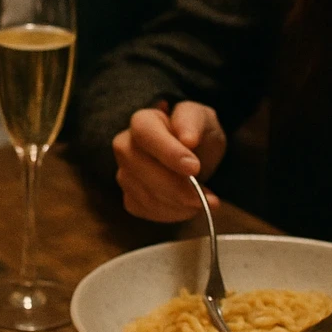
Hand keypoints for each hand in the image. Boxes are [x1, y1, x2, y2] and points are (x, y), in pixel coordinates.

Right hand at [112, 101, 226, 220]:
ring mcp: (125, 174)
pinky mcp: (130, 198)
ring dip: (178, 203)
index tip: (193, 168)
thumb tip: (188, 139)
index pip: (145, 133)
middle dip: (175, 186)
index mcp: (142, 121)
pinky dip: (172, 213)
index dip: (168, 152)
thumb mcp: (202, 119)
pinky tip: (189, 206)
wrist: (196, 156)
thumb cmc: (196, 133)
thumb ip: (193, 123)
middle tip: (205, 196)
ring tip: (205, 201)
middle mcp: (125, 146)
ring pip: (144, 194)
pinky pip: (148, 210)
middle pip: (140, 167)